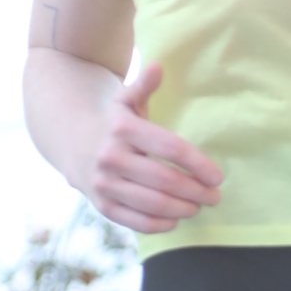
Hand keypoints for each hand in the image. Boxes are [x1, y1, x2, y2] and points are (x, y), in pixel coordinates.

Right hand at [87, 61, 222, 233]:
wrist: (72, 144)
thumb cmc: (113, 122)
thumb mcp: (125, 100)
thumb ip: (144, 85)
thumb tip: (158, 66)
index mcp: (123, 129)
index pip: (170, 149)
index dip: (198, 164)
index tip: (218, 177)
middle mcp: (111, 157)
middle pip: (165, 180)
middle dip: (196, 191)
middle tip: (214, 197)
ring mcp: (104, 184)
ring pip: (152, 203)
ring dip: (182, 209)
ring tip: (198, 207)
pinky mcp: (101, 206)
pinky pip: (135, 221)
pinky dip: (160, 224)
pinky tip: (176, 219)